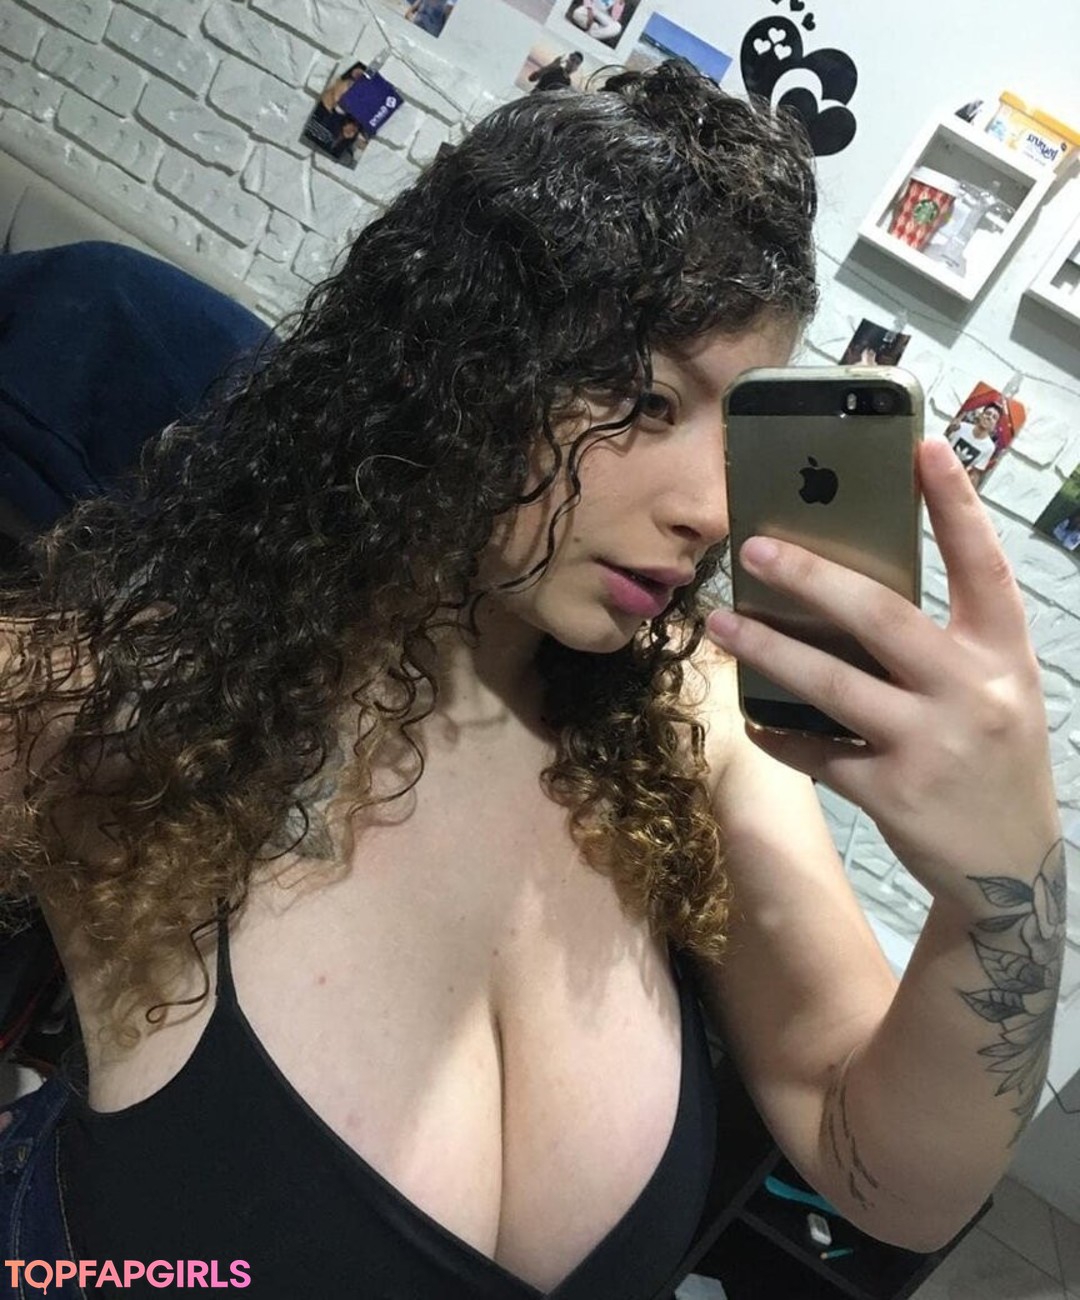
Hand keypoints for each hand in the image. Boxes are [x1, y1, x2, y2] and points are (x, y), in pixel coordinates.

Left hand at [705, 439, 1059, 907]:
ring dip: (768, 649)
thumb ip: (946, 644)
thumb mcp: (995, 692)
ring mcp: (933, 746)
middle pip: (882, 617)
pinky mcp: (893, 794)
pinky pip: (816, 751)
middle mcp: (974, 693)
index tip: (920, 446)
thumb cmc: (994, 758)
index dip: (955, 504)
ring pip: (832, 683)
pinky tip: (750, 716)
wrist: (1012, 871)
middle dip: (812, 577)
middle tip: (755, 547)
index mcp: (1006, 656)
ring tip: (721, 623)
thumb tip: (849, 593)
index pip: (984, 565)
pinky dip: (779, 732)